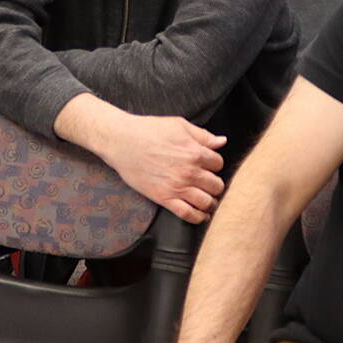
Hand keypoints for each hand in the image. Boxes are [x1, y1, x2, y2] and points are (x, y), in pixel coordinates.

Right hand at [97, 115, 226, 222]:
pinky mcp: (164, 198)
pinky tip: (201, 215)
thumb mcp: (179, 125)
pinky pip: (188, 214)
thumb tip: (222, 141)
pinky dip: (198, 217)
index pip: (218, 164)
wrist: (121, 141)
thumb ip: (203, 135)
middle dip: (215, 184)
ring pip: (206, 202)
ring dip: (210, 202)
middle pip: (217, 185)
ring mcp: (177, 187)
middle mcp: (189, 172)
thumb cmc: (148, 130)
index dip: (214, 164)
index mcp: (195, 152)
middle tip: (209, 183)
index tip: (208, 166)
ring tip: (207, 200)